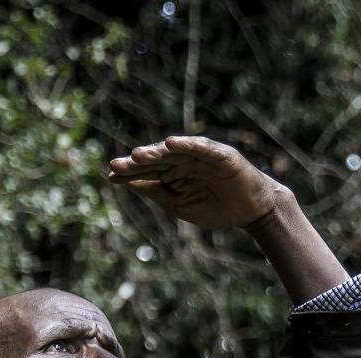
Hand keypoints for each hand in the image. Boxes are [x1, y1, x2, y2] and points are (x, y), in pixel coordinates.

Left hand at [106, 134, 290, 230]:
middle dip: (138, 163)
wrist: (250, 212)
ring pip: (176, 152)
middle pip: (158, 160)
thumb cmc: (216, 208)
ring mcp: (202, 156)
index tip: (110, 175)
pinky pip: (202, 147)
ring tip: (137, 155)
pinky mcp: (221, 155)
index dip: (130, 173)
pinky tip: (171, 143)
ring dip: (156, 152)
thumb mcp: (179, 205)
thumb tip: (131, 184)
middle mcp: (185, 161)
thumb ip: (157, 193)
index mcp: (175, 173)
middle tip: (117, 165)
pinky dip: (188, 144)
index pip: (148, 171)